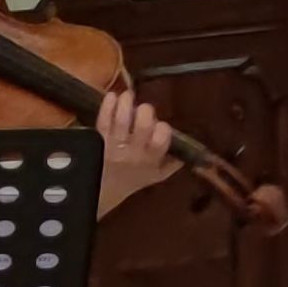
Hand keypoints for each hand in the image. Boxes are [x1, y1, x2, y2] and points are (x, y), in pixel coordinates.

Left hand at [89, 84, 178, 217]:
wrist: (103, 190)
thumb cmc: (133, 179)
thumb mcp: (157, 175)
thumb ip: (173, 163)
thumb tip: (189, 151)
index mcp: (152, 159)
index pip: (161, 141)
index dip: (163, 129)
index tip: (161, 125)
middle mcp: (134, 152)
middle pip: (143, 126)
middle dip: (145, 111)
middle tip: (144, 109)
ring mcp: (115, 145)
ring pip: (122, 120)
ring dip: (126, 103)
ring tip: (128, 95)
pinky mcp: (99, 139)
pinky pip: (103, 120)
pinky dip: (107, 105)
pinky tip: (112, 96)